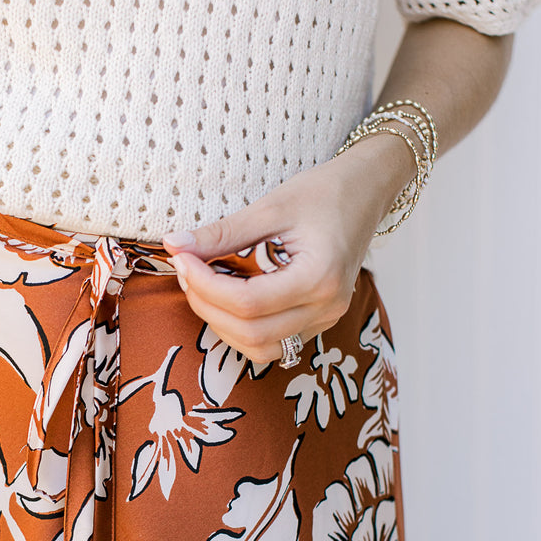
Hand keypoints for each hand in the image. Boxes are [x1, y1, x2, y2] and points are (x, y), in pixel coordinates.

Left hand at [162, 135, 413, 362]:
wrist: (366, 192)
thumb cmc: (323, 193)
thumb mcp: (270, 206)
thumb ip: (222, 232)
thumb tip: (174, 245)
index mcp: (320, 277)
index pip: (248, 303)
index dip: (205, 285)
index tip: (182, 259)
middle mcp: (326, 308)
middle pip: (251, 333)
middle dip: (208, 307)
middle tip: (186, 273)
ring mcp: (325, 320)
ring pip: (260, 348)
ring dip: (222, 325)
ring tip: (203, 286)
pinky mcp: (318, 323)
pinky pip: (273, 343)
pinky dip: (241, 328)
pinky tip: (227, 298)